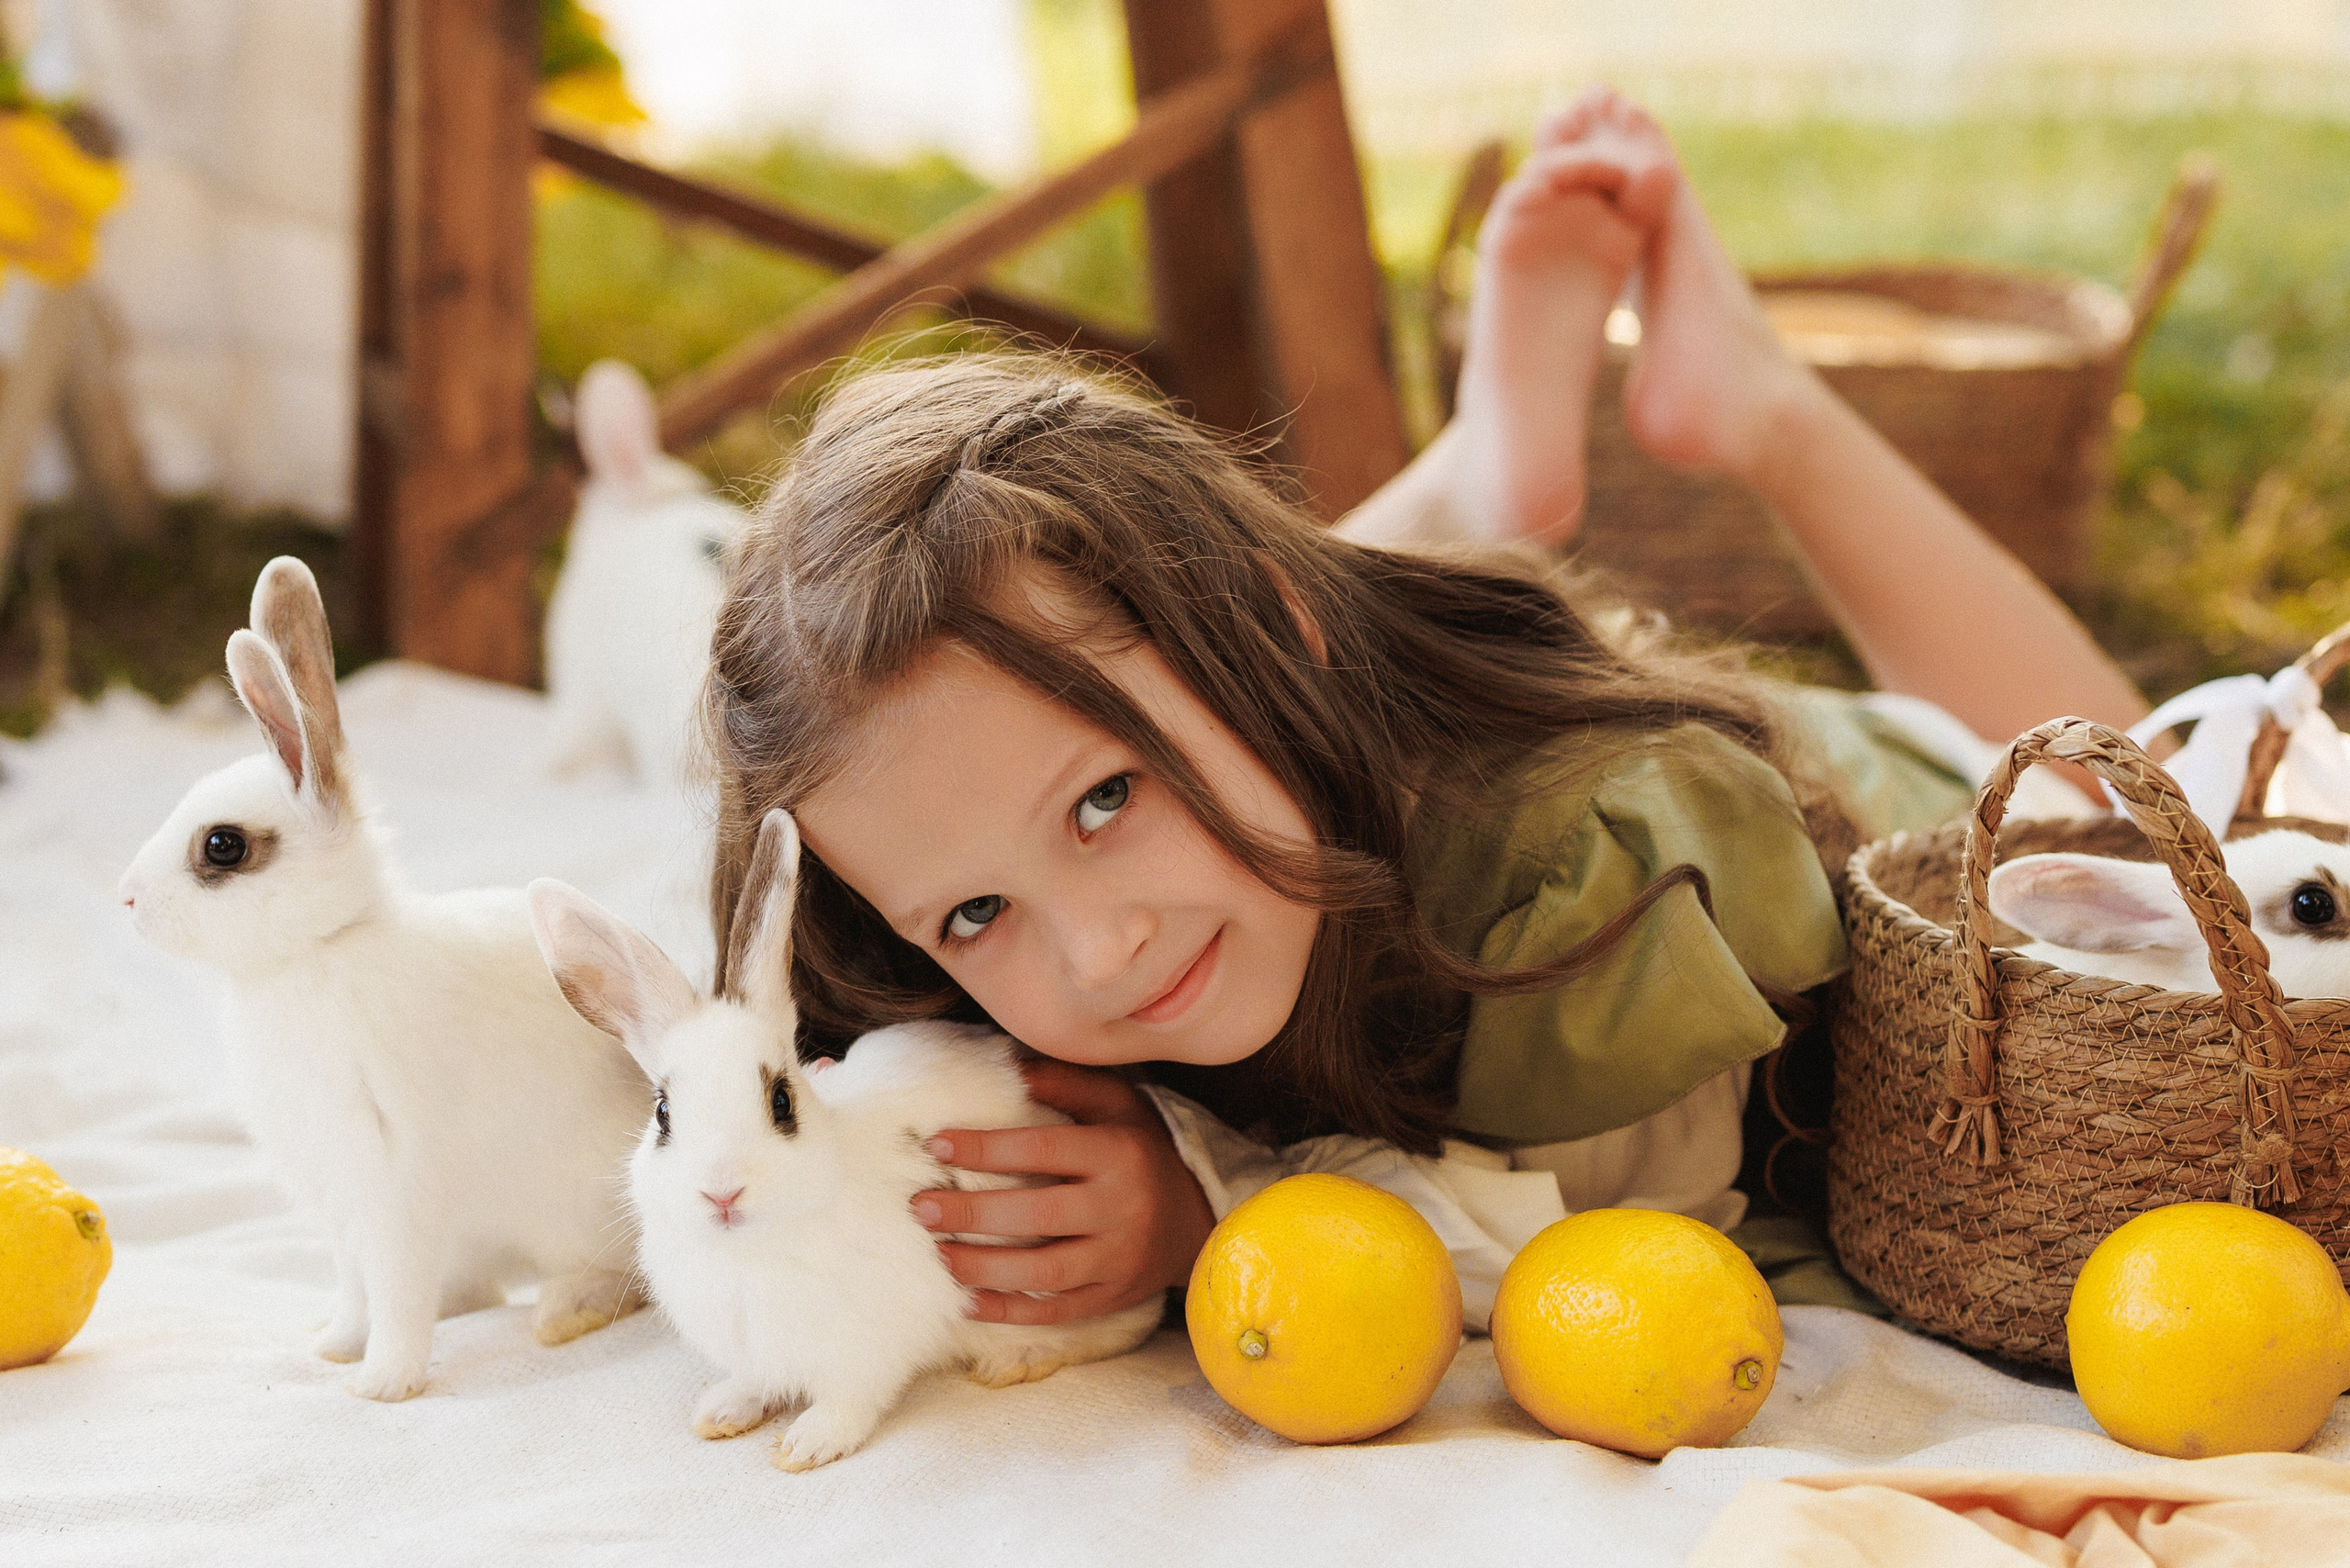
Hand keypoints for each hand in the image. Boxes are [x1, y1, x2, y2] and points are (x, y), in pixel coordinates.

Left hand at [912, 1058, 1214, 1325]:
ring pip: (1044, 1273)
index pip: (1043, 1150)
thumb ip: (1065, 1083)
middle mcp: (1121, 1208)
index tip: (937, 1144)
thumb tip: (1006, 1064)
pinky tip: (968, 1301)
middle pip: (1037, 1216)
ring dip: (984, 1268)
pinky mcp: (1113, 1297)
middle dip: (972, 1213)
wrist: (1199, 1217)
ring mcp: (1118, 1259)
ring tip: (938, 1256)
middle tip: (921, 1208)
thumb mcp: (1117, 1105)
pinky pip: (1056, 1311)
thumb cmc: (1143, 1149)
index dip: (987, 1147)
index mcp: (1119, 1153)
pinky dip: (1009, 1310)